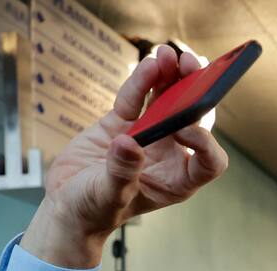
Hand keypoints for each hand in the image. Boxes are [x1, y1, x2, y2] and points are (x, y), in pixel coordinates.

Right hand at [21, 46, 227, 268]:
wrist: (67, 203)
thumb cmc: (93, 211)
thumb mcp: (108, 197)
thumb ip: (121, 173)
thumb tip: (129, 144)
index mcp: (176, 181)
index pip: (209, 162)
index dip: (205, 143)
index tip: (184, 128)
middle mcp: (168, 156)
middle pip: (194, 120)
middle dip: (195, 93)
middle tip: (191, 67)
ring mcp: (147, 136)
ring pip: (168, 101)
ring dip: (172, 77)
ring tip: (170, 55)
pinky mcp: (123, 123)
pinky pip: (138, 97)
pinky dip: (143, 80)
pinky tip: (150, 62)